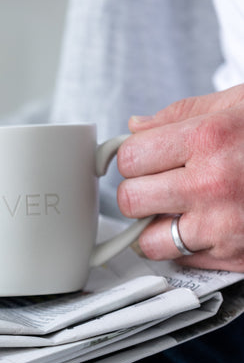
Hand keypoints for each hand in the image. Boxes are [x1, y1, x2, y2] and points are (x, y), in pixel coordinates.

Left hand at [117, 84, 243, 271]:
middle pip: (130, 199)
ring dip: (152, 226)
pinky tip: (201, 226)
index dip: (131, 158)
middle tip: (154, 185)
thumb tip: (135, 127)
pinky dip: (182, 246)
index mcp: (208, 138)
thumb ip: (178, 115)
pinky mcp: (234, 256)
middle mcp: (212, 184)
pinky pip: (180, 259)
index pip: (130, 157)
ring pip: (147, 240)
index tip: (138, 160)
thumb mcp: (238, 103)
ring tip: (172, 211)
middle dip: (137, 192)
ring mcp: (223, 226)